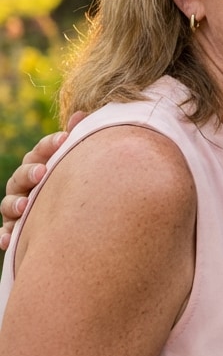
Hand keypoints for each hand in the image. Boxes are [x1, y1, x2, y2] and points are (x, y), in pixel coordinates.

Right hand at [1, 115, 84, 249]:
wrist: (70, 214)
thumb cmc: (71, 181)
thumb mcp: (74, 161)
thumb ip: (76, 140)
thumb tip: (81, 114)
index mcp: (38, 165)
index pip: (40, 151)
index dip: (50, 144)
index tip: (64, 139)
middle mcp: (24, 185)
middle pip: (21, 176)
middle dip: (30, 173)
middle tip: (42, 172)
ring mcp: (17, 206)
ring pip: (9, 203)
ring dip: (15, 204)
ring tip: (25, 206)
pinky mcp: (14, 229)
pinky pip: (5, 233)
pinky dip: (3, 236)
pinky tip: (6, 240)